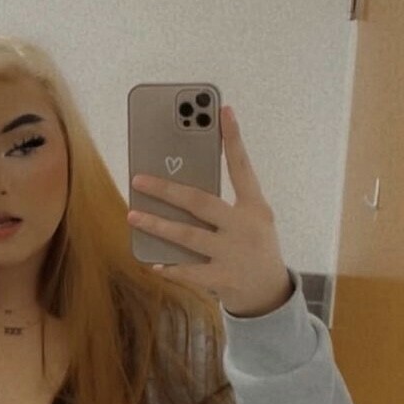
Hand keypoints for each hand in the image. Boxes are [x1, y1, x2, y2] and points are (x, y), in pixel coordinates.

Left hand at [127, 105, 292, 317]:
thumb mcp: (251, 221)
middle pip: (201, 202)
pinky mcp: (223, 279)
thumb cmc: (252, 247)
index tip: (222, 110)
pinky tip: (153, 262)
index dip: (233, 139)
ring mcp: (233, 254)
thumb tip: (178, 190)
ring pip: (188, 237)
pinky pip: (189, 272)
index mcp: (255, 207)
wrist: (270, 292)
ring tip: (133, 215)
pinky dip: (170, 267)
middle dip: (167, 189)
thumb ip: (223, 204)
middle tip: (138, 178)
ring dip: (157, 225)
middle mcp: (245, 227)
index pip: (243, 168)